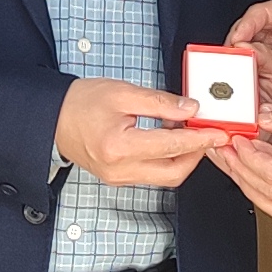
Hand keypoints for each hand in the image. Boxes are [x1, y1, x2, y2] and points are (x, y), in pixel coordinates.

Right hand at [54, 76, 212, 192]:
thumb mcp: (123, 93)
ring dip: (183, 157)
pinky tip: (170, 140)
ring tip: (188, 132)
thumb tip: (191, 110)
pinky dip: (167, 159)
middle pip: (174, 173)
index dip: (200, 139)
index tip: (218, 132)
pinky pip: (152, 174)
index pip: (171, 146)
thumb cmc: (81, 102)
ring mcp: (118, 178)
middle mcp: (119, 169)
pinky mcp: (118, 178)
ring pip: (165, 177)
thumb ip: (160, 103)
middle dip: (196, 155)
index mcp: (119, 146)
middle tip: (208, 133)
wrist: (52, 117)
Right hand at [227, 0, 271, 106]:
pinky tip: (250, 86)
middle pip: (247, 31)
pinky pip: (256, 64)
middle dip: (236, 47)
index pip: (261, 13)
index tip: (237, 40)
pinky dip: (251, 74)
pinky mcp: (271, 58)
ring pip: (248, 49)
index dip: (246, 25)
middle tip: (231, 65)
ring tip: (238, 80)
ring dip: (242, 63)